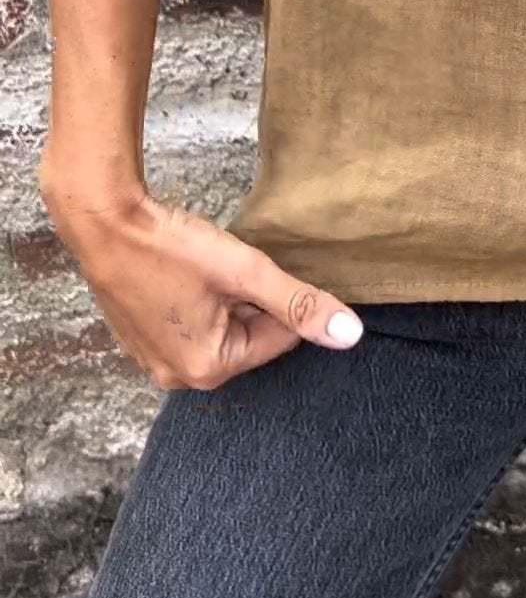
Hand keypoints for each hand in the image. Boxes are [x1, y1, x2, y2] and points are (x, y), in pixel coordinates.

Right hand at [42, 181, 364, 389]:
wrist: (103, 221)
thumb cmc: (170, 246)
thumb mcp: (244, 272)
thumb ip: (299, 302)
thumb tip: (350, 334)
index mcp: (208, 369)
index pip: (280, 338)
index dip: (278, 297)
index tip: (254, 269)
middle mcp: (178, 377)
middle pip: (250, 336)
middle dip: (249, 300)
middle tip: (226, 267)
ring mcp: (155, 359)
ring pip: (222, 327)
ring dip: (225, 297)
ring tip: (203, 267)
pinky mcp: (141, 338)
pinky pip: (191, 324)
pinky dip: (199, 299)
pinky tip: (184, 273)